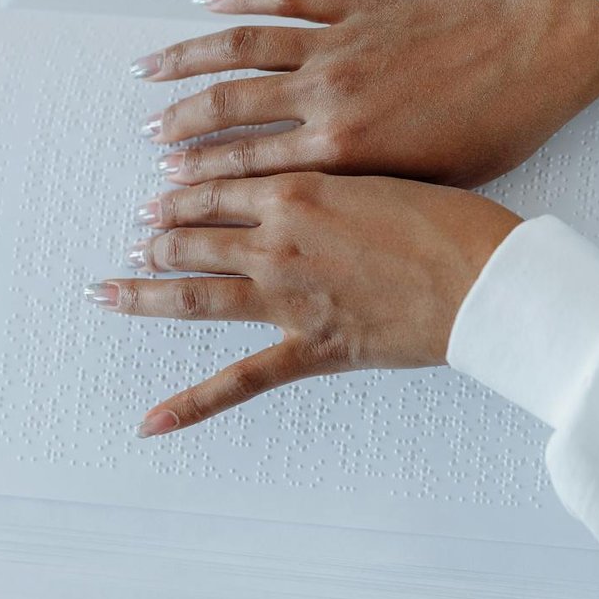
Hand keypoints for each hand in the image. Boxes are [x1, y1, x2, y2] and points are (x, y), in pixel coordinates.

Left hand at [83, 173, 521, 437]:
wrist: (487, 276)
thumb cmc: (453, 220)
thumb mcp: (386, 176)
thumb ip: (333, 180)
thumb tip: (303, 184)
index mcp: (300, 190)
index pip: (222, 185)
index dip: (187, 188)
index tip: (166, 188)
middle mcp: (279, 240)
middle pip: (196, 234)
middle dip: (161, 234)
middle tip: (139, 234)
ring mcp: (288, 299)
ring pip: (195, 295)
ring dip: (147, 292)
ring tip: (111, 290)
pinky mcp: (310, 349)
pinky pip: (240, 382)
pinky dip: (193, 405)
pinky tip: (151, 422)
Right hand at [131, 0, 598, 188]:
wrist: (535, 58)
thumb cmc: (496, 129)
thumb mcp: (429, 183)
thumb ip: (366, 188)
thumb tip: (317, 199)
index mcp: (344, 150)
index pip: (249, 168)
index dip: (199, 180)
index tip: (164, 191)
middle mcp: (327, 94)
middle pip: (228, 109)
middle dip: (177, 128)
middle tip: (146, 140)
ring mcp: (339, 42)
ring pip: (239, 47)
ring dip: (185, 59)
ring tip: (146, 72)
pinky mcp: (358, 3)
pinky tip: (205, 0)